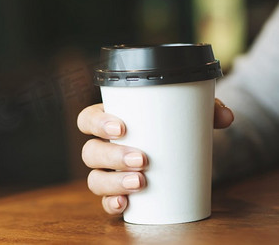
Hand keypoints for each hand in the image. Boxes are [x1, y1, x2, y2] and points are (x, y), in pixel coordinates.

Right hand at [77, 99, 233, 214]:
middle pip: (91, 152)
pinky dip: (112, 204)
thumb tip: (225, 116)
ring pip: (95, 178)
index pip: (88, 119)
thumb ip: (204, 109)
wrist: (176, 152)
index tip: (122, 128)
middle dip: (113, 156)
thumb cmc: (169, 127)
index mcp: (109, 122)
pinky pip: (105, 201)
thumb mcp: (184, 114)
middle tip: (142, 159)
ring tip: (141, 182)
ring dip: (114, 182)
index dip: (97, 124)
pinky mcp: (116, 193)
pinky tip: (125, 204)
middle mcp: (103, 147)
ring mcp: (107, 173)